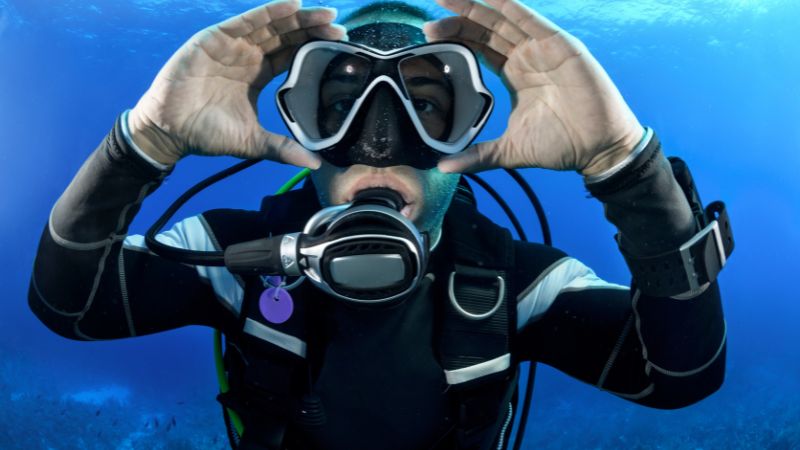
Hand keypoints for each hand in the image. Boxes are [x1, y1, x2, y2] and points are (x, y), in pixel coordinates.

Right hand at [128, 0, 344, 167]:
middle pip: (287, 36)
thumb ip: (283, 148)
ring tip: (326, 13)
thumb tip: (315, 164)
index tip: (340, 45)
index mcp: (259, 74)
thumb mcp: (253, 141)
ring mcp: (232, 45)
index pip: (292, 55)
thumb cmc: (207, 134)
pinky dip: (269, 11)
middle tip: (341, 27)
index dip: (314, 48)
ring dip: (298, 17)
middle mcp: (248, 56)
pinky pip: (246, 20)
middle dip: (313, 29)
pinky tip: (292, 4)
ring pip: (271, 25)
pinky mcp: (215, 38)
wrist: (170, 130)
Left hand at [424, 0, 643, 175]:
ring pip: (504, 20)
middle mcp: (526, 57)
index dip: (455, 38)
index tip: (427, 36)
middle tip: (429, 19)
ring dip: (477, 8)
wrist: (597, 148)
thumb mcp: (509, 150)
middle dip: (458, 20)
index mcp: (514, 74)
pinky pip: (532, 20)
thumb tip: (444, 167)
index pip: (479, 48)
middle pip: (486, 30)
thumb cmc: (561, 145)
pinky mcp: (561, 46)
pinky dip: (511, 7)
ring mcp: (543, 49)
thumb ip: (477, 156)